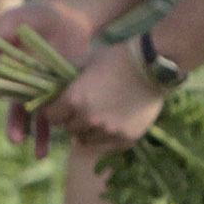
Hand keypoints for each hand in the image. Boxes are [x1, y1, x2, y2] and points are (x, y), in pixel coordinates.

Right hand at [0, 0, 98, 158]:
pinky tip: (72, 137)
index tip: (6, 126)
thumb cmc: (36, 15)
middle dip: (17, 128)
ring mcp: (49, 90)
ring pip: (43, 117)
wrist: (66, 17)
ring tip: (41, 156)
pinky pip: (67, 107)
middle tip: (15, 141)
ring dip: (41, 137)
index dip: (5, 113)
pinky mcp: (68, 88)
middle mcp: (28, 87)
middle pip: (20, 113)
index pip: (5, 98)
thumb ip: (3, 30)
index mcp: (12, 75)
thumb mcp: (20, 16)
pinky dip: (69, 121)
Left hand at [32, 42, 165, 156]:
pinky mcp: (125, 138)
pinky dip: (106, 136)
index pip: (51, 117)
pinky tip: (114, 121)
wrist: (153, 66)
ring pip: (86, 140)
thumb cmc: (117, 58)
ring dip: (89, 130)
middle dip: (73, 119)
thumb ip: (68, 78)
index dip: (54, 111)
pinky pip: (106, 144)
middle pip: (69, 129)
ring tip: (100, 115)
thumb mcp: (86, 62)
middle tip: (84, 108)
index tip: (60, 107)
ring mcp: (108, 131)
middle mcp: (89, 119)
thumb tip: (54, 86)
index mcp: (75, 100)